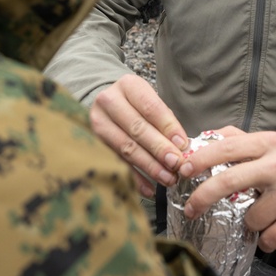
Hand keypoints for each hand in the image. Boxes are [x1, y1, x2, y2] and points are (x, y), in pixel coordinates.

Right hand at [90, 74, 189, 197]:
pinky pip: (117, 163)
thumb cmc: (136, 104)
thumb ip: (165, 120)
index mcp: (128, 86)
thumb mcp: (150, 101)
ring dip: (149, 166)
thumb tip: (181, 146)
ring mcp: (97, 123)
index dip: (167, 127)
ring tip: (168, 178)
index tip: (182, 145)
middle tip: (176, 164)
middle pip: (137, 129)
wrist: (106, 103)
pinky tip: (149, 189)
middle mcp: (108, 102)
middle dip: (159, 149)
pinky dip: (134, 178)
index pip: (150, 108)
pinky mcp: (93, 143)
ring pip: (126, 148)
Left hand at [179, 126, 275, 251]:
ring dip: (250, 222)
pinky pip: (267, 237)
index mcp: (268, 144)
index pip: (227, 147)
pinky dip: (267, 238)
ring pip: (249, 217)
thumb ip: (237, 138)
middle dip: (203, 197)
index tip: (183, 170)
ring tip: (265, 214)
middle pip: (229, 181)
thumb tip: (203, 137)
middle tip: (191, 208)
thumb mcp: (271, 145)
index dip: (201, 159)